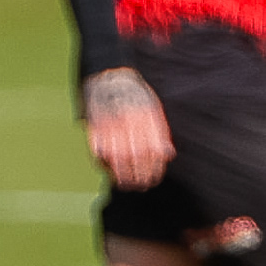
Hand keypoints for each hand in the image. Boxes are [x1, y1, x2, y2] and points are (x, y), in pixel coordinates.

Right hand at [82, 66, 174, 189]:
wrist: (110, 78)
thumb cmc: (135, 96)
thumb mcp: (154, 109)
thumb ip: (161, 133)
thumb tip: (169, 155)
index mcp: (147, 120)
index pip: (154, 153)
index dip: (154, 171)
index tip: (153, 181)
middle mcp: (131, 124)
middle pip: (137, 158)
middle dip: (139, 177)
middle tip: (140, 187)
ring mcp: (112, 126)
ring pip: (118, 159)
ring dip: (122, 176)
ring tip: (125, 184)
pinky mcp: (96, 129)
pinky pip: (100, 153)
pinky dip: (104, 165)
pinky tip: (109, 171)